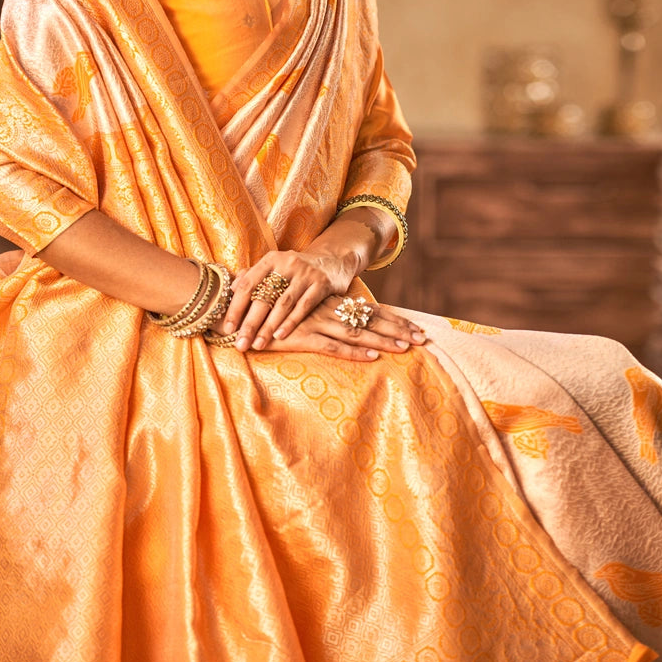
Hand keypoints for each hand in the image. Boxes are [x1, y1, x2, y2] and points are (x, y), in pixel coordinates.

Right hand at [209, 294, 426, 359]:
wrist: (238, 311)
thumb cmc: (269, 315)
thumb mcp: (300, 313)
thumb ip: (320, 317)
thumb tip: (345, 326)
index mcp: (329, 304)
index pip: (369, 311)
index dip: (394, 320)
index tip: (417, 329)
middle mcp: (326, 310)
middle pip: (370, 320)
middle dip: (398, 329)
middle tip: (424, 339)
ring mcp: (315, 322)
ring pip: (357, 333)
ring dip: (383, 341)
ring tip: (406, 348)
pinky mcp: (301, 337)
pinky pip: (333, 346)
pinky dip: (354, 352)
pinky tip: (372, 358)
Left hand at [221, 249, 358, 352]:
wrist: (333, 260)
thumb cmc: (296, 270)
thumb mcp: (275, 267)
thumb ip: (253, 276)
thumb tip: (231, 289)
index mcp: (271, 260)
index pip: (248, 285)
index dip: (236, 307)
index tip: (227, 328)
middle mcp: (287, 263)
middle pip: (263, 297)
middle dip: (250, 323)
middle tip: (240, 343)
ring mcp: (305, 273)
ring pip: (283, 304)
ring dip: (268, 326)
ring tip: (258, 344)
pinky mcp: (321, 284)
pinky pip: (303, 306)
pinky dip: (291, 322)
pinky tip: (280, 336)